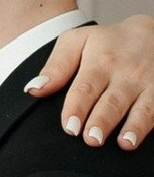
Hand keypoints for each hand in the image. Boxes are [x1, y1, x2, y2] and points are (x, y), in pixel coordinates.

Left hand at [25, 16, 153, 148]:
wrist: (153, 32)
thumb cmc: (107, 43)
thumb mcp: (78, 42)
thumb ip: (56, 66)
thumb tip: (33, 89)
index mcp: (100, 60)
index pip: (86, 87)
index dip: (77, 108)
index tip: (70, 127)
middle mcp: (126, 72)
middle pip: (113, 100)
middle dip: (103, 120)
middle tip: (91, 139)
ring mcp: (148, 83)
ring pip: (141, 107)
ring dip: (133, 126)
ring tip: (123, 144)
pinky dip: (150, 126)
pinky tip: (140, 140)